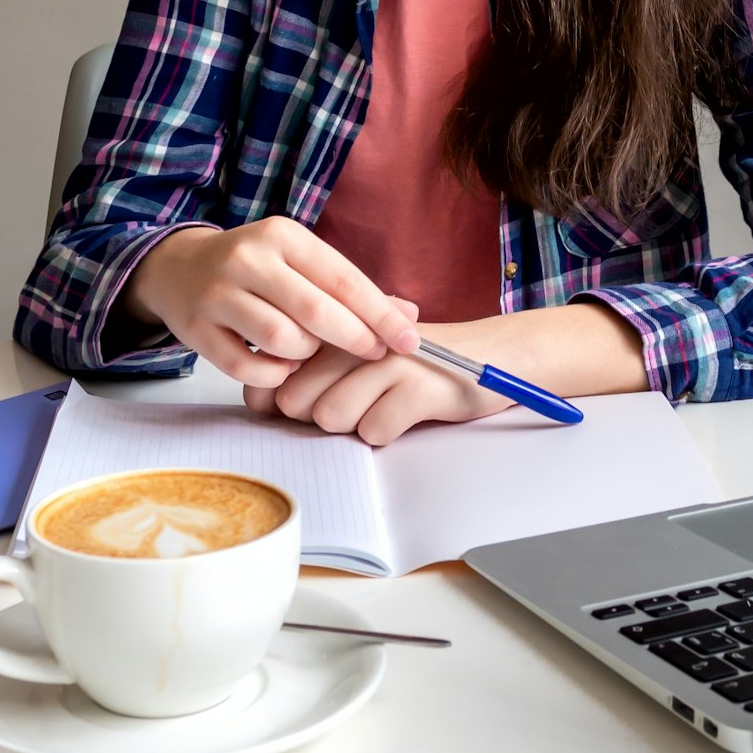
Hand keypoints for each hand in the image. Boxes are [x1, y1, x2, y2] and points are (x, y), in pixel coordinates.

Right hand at [121, 219, 420, 387]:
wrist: (178, 266)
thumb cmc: (256, 267)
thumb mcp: (300, 261)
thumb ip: (349, 288)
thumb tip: (409, 315)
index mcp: (282, 235)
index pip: (342, 278)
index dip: (380, 313)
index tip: (409, 339)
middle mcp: (248, 259)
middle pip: (314, 310)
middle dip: (354, 338)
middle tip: (374, 354)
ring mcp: (217, 294)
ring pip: (280, 339)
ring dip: (306, 355)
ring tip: (311, 353)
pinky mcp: (195, 329)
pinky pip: (245, 367)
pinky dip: (274, 375)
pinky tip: (282, 367)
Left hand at [243, 311, 510, 446]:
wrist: (492, 353)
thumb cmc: (415, 361)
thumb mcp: (361, 355)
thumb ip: (314, 370)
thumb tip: (260, 401)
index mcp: (338, 322)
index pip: (275, 369)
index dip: (279, 398)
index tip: (304, 402)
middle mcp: (358, 334)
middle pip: (297, 400)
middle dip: (318, 416)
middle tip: (355, 403)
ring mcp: (389, 358)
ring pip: (331, 416)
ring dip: (354, 424)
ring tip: (383, 404)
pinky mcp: (419, 386)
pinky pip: (375, 431)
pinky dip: (388, 431)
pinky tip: (406, 412)